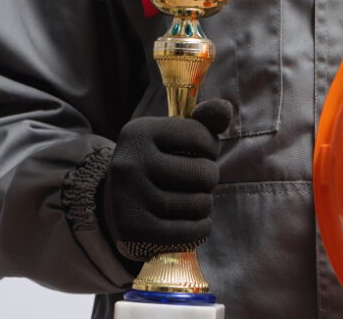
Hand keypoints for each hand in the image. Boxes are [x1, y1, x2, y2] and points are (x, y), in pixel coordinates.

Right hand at [100, 99, 231, 260]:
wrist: (116, 205)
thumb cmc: (158, 163)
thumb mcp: (174, 137)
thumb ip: (204, 121)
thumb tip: (226, 109)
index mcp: (138, 132)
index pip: (202, 136)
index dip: (210, 147)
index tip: (196, 153)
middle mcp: (129, 164)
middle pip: (206, 173)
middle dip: (208, 178)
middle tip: (191, 181)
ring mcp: (129, 200)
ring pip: (202, 204)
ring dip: (203, 204)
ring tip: (186, 201)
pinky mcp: (136, 234)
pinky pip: (194, 232)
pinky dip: (200, 229)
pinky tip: (187, 223)